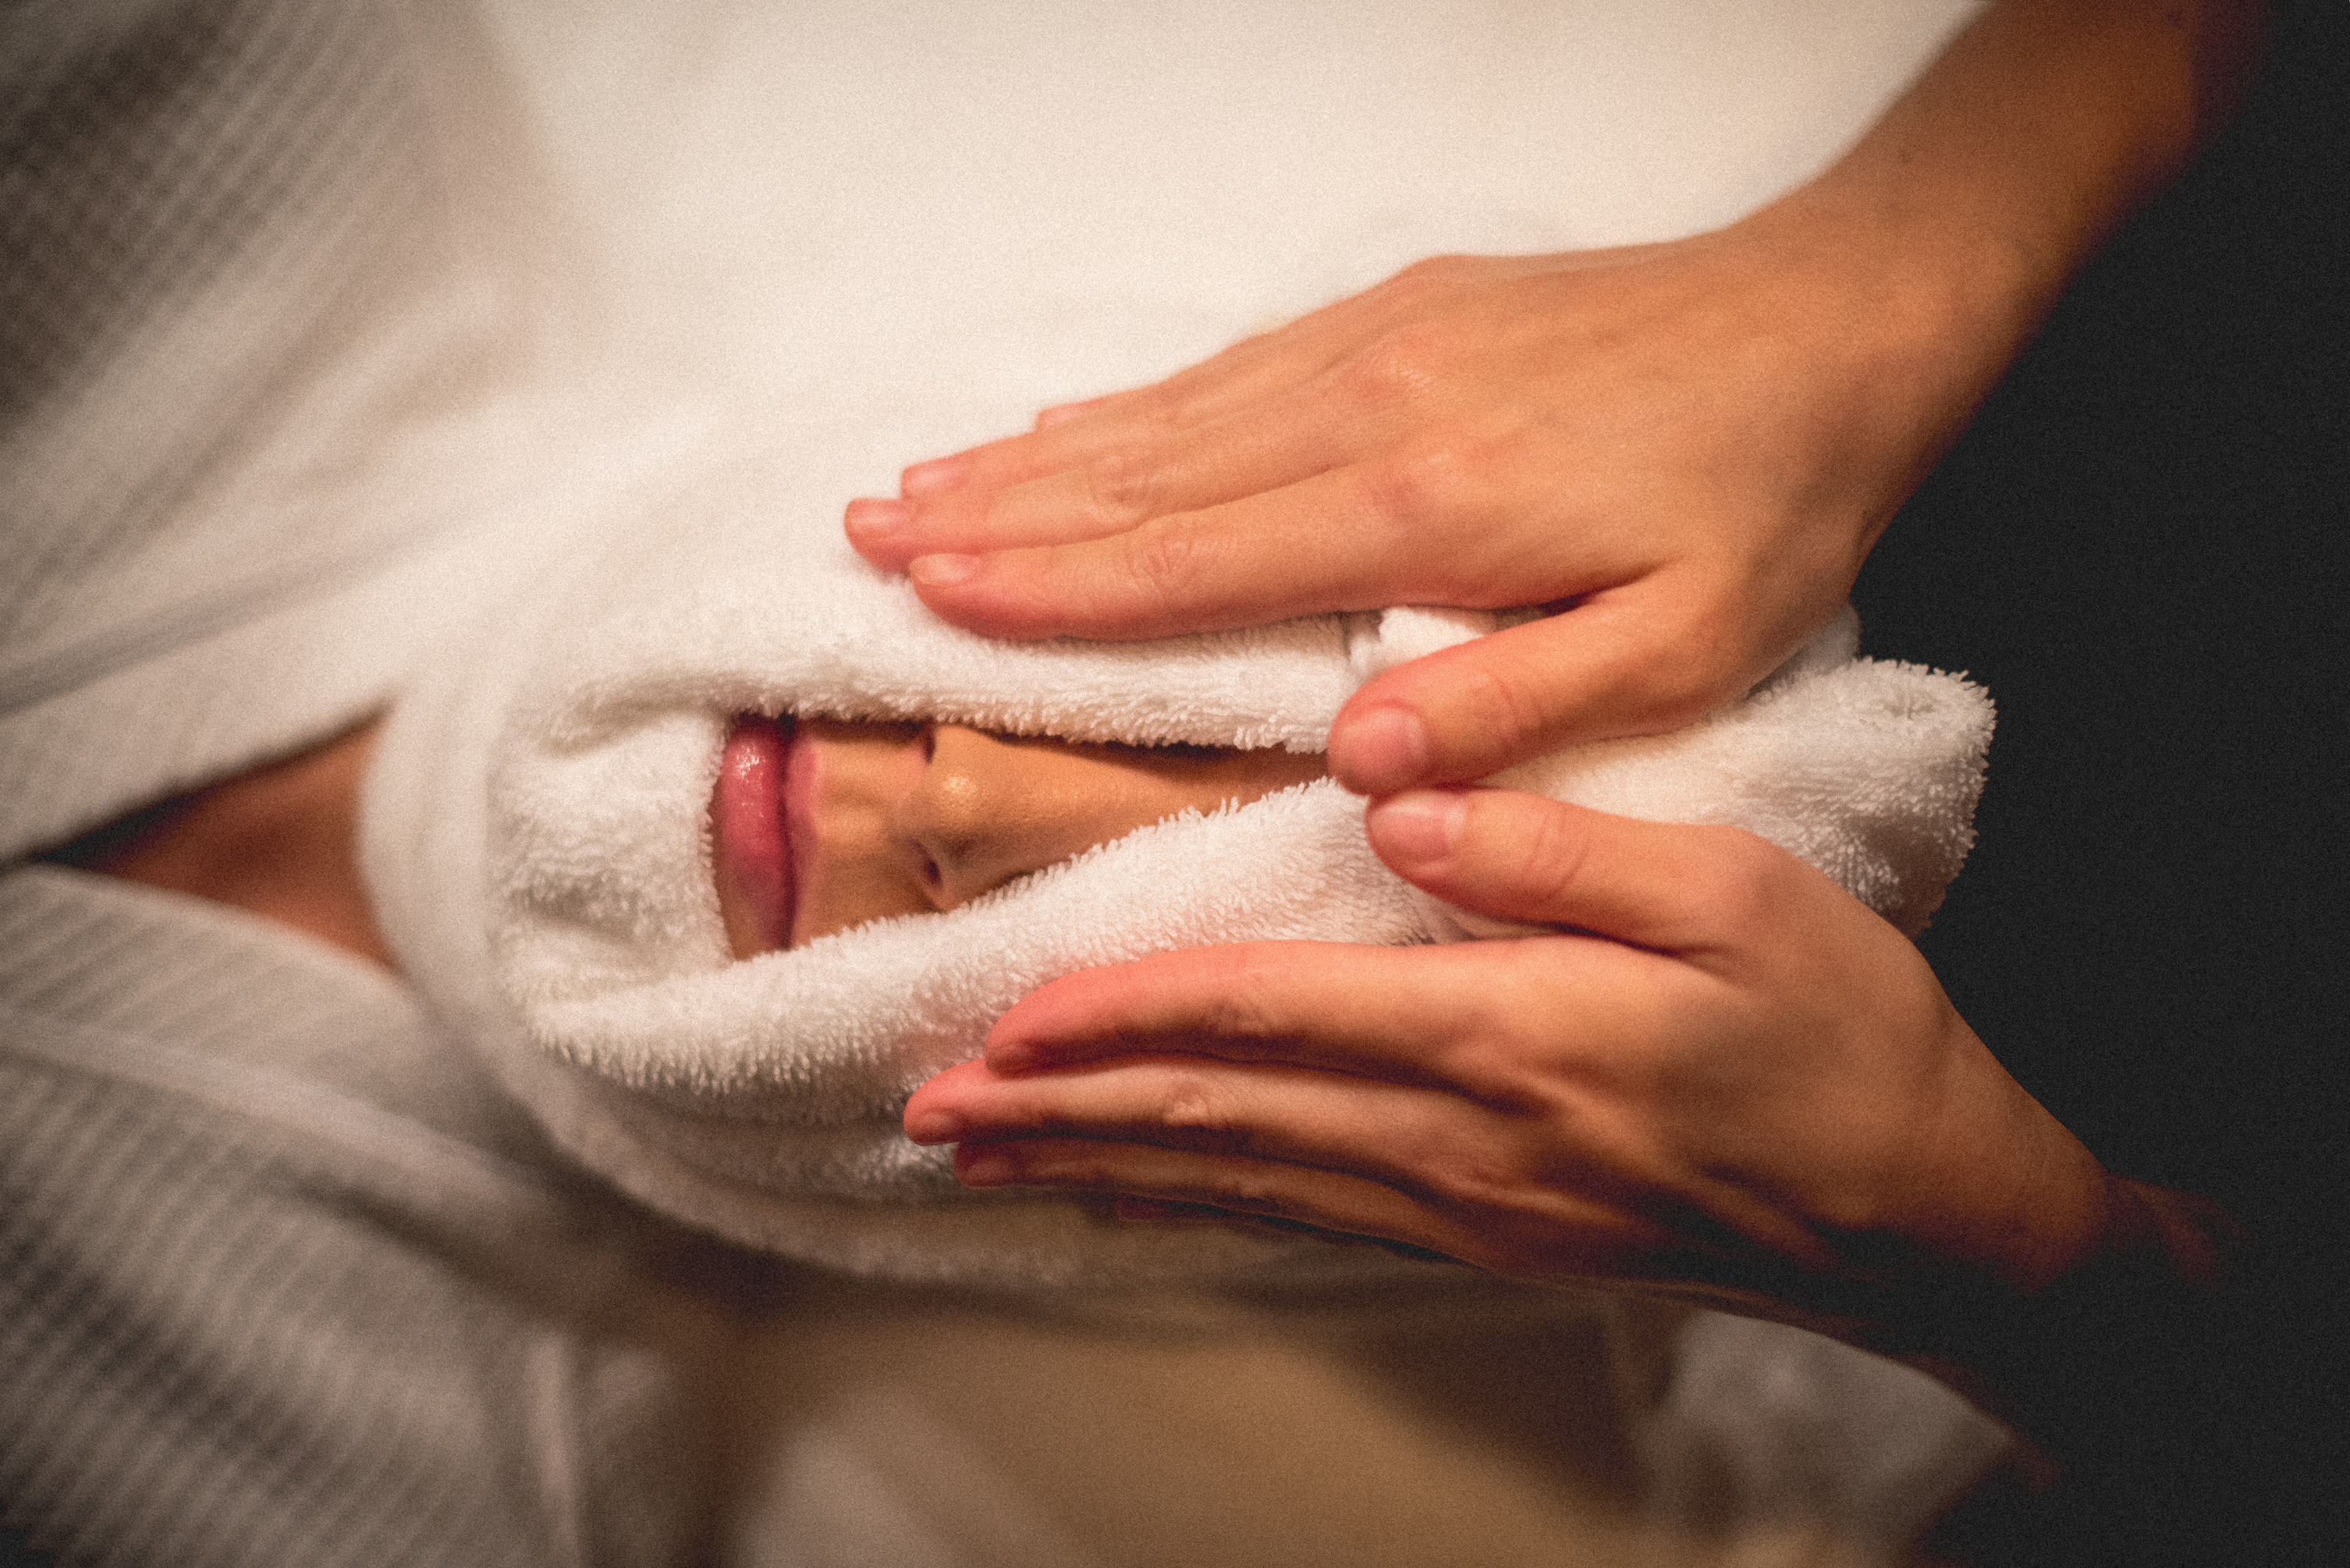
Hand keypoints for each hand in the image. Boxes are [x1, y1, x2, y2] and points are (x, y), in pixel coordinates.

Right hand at [850, 220, 2002, 791]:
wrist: (1839, 315)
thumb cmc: (1765, 500)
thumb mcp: (1683, 643)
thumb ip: (1517, 710)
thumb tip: (1357, 768)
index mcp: (1424, 514)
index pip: (1191, 563)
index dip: (1051, 592)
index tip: (924, 603)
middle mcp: (1369, 413)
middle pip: (1140, 478)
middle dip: (990, 517)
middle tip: (856, 540)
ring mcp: (1377, 345)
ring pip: (1164, 416)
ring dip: (1031, 458)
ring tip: (914, 484)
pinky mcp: (1402, 308)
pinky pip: (1227, 366)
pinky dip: (1126, 406)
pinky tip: (1065, 425)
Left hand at [903, 787, 2117, 1317]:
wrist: (1918, 1211)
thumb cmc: (1841, 1034)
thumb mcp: (1741, 898)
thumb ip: (1564, 850)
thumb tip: (1405, 804)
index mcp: (1508, 1031)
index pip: (1272, 1017)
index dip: (1126, 1017)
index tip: (1004, 1016)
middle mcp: (1459, 1136)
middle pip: (1219, 1119)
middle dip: (1062, 1111)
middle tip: (927, 1111)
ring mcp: (1464, 1203)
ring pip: (1240, 1184)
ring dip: (1100, 1169)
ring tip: (986, 1162)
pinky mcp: (1483, 1234)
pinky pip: (1303, 1223)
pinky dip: (1196, 1212)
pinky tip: (1129, 1206)